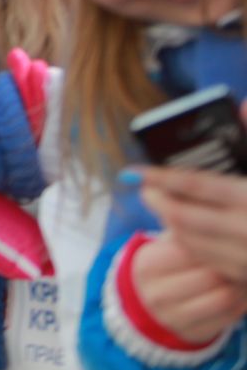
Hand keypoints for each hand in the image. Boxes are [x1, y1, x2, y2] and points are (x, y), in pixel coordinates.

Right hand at [130, 232, 246, 346]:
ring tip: (241, 273)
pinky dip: (240, 303)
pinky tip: (238, 292)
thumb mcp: (165, 244)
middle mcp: (156, 293)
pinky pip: (229, 317)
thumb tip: (212, 215)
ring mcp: (173, 317)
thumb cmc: (166, 263)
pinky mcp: (192, 334)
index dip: (216, 242)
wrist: (147, 300)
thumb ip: (185, 229)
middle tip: (240, 256)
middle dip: (232, 265)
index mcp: (148, 265)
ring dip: (240, 285)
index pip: (192, 250)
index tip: (226, 237)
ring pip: (224, 298)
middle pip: (211, 276)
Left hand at [135, 129, 246, 283]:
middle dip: (159, 202)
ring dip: (171, 225)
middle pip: (186, 217)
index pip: (196, 185)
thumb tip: (243, 104)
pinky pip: (213, 264)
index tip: (134, 171)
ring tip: (162, 207)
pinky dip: (194, 247)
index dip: (160, 177)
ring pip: (194, 243)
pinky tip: (188, 234)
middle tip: (144, 188)